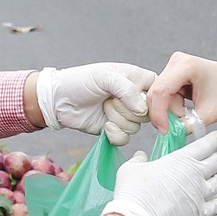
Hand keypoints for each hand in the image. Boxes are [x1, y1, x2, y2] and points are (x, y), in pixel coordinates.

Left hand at [35, 63, 155, 143]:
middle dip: (127, 109)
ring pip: (136, 126)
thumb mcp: (104, 77)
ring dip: (117, 119)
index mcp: (135, 79)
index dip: (155, 100)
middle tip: (110, 99)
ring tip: (103, 107)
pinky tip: (104, 126)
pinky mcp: (115, 129)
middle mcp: (133, 97)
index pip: (158, 91)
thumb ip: (127, 90)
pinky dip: (115, 134)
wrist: (58, 100)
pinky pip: (125, 138)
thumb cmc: (79, 81)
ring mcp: (124, 114)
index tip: (142, 102)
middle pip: (148, 112)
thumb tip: (143, 110)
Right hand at [101, 128, 216, 215]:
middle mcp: (195, 174)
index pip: (205, 144)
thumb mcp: (131, 169)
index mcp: (181, 159)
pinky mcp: (200, 213)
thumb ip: (139, 160)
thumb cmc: (132, 192)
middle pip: (215, 162)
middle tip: (216, 157)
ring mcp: (200, 194)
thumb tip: (141, 156)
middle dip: (216, 158)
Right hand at [146, 53, 216, 132]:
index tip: (165, 131)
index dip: (159, 114)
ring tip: (192, 112)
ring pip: (161, 96)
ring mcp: (175, 65)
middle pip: (158, 93)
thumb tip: (169, 134)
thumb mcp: (209, 114)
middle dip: (168, 113)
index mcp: (186, 66)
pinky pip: (165, 94)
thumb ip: (186, 126)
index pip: (161, 91)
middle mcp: (177, 61)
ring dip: (173, 110)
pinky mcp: (174, 72)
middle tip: (183, 123)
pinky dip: (174, 106)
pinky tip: (188, 107)